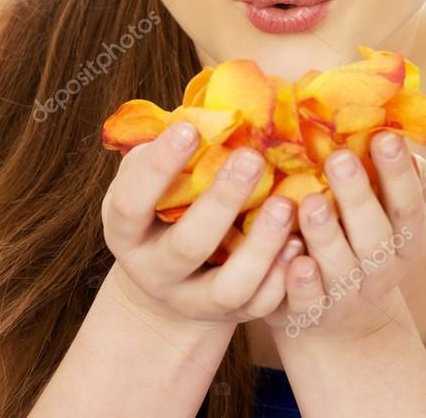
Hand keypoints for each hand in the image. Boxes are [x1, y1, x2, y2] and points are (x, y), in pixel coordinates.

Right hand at [101, 121, 305, 330]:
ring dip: (261, 246)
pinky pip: (259, 305)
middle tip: (252, 158)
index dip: (158, 167)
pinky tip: (300, 245)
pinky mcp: (230, 315)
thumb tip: (207, 110)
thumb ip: (168, 151)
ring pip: (228, 286)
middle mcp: (155, 271)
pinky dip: (282, 277)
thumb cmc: (162, 205)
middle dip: (221, 201)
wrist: (168, 280)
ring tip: (286, 204)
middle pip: (187, 245)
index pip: (132, 202)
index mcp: (125, 231)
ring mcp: (192, 300)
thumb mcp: (150, 180)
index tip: (190, 128)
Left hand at [261, 131, 425, 343]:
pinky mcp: (312, 315)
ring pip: (341, 269)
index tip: (385, 136)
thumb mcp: (382, 209)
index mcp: (404, 237)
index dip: (399, 173)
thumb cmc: (356, 236)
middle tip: (339, 158)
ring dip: (326, 236)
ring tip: (309, 203)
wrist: (337, 315)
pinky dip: (301, 284)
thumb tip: (392, 123)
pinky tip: (292, 259)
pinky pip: (309, 303)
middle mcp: (382, 269)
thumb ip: (389, 173)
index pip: (408, 204)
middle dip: (359, 196)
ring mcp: (347, 296)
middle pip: (376, 235)